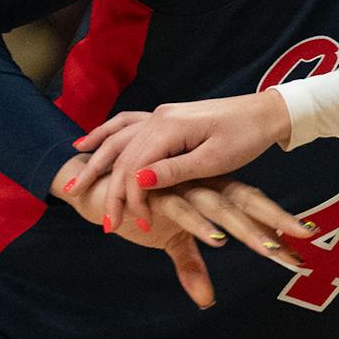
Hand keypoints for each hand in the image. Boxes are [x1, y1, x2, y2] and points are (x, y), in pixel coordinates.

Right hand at [51, 155, 305, 307]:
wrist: (92, 187)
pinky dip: (200, 223)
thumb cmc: (138, 209)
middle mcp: (200, 184)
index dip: (277, 224)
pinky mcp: (155, 192)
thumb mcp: (169, 241)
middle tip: (303, 247)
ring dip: (246, 228)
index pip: (250, 205)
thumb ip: (190, 266)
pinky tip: (218, 240)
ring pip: (220, 205)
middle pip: (245, 201)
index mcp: (210, 190)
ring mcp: (179, 184)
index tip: (304, 251)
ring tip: (270, 250)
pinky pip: (182, 207)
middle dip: (276, 224)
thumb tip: (207, 301)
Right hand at [76, 91, 291, 234]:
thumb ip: (174, 170)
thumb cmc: (245, 138)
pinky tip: (81, 145)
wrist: (264, 111)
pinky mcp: (164, 117)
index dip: (130, 199)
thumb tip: (138, 180)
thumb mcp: (213, 158)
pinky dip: (101, 136)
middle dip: (110, 192)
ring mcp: (159, 115)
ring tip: (74, 191)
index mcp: (169, 128)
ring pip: (117, 142)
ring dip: (96, 166)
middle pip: (122, 158)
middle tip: (105, 224)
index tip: (133, 226)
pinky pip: (123, 126)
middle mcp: (158, 118)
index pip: (136, 167)